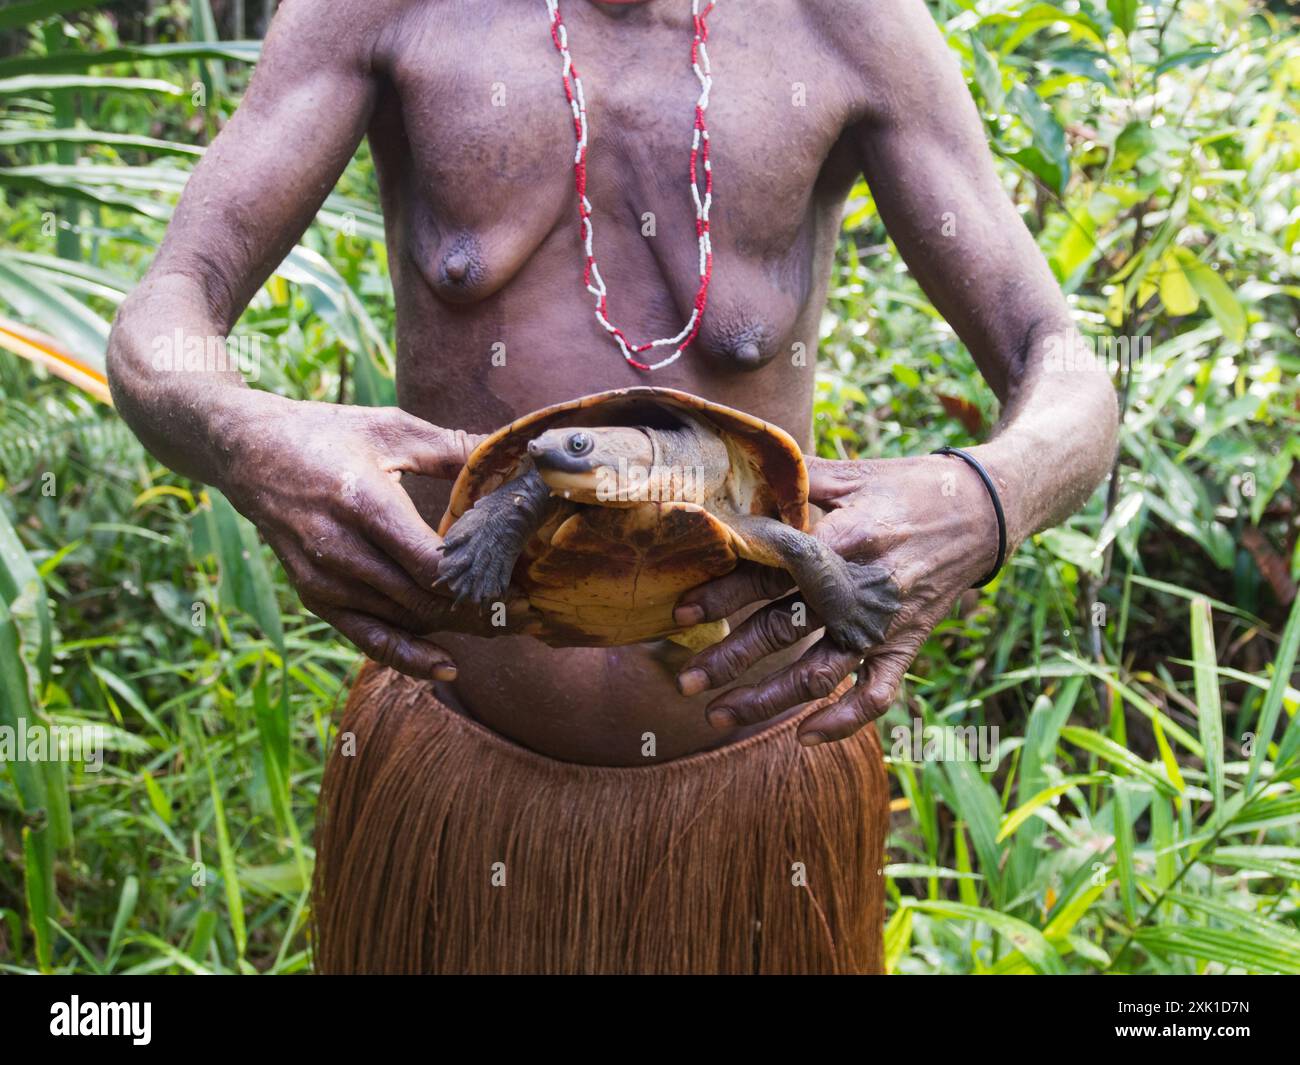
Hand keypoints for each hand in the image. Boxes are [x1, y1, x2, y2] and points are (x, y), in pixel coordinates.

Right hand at [216, 393, 500, 678]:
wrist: (249, 453)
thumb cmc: (328, 434)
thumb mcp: (392, 429)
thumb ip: (455, 447)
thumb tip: (517, 454)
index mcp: (364, 504)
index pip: (432, 564)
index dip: (480, 579)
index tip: (520, 579)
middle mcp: (340, 550)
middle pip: (425, 599)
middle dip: (481, 611)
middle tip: (528, 612)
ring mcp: (324, 580)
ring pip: (405, 620)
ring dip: (456, 629)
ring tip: (505, 626)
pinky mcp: (315, 597)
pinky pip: (368, 638)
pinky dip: (409, 656)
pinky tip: (446, 667)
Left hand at [672, 453, 1000, 744]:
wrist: (986, 510)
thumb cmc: (908, 486)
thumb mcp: (852, 472)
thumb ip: (794, 478)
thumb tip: (733, 476)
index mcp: (846, 537)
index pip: (774, 571)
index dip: (726, 594)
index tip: (683, 614)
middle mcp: (862, 587)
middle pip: (786, 629)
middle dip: (731, 659)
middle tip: (684, 681)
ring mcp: (885, 622)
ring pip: (820, 673)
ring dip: (767, 700)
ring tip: (718, 716)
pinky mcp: (907, 644)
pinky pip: (877, 694)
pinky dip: (843, 722)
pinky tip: (802, 737)